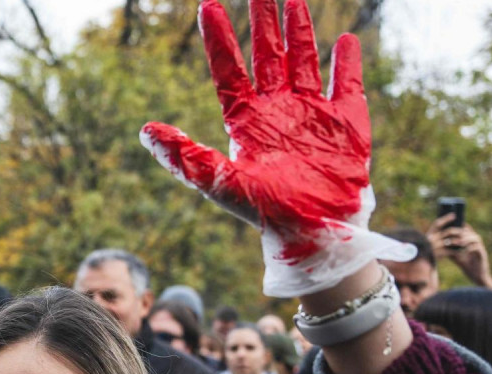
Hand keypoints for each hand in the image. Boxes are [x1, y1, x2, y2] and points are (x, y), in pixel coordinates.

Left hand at [140, 0, 413, 298]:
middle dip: (264, 20)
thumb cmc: (265, 213)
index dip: (219, 38)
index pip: (229, 70)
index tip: (208, 5)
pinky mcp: (347, 122)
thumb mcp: (220, 183)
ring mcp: (312, 113)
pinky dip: (347, 62)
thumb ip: (185, 156)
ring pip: (304, 60)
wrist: (314, 233)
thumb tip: (144, 130)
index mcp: (246, 121)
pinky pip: (347, 85)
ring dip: (300, 30)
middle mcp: (277, 111)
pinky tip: (346, 40)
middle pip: (267, 55)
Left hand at [428, 215, 491, 287]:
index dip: (457, 225)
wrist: (475, 274)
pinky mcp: (483, 254)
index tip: (446, 227)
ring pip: (475, 238)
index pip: (464, 228)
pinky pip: (477, 248)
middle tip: (449, 233)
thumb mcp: (453, 254)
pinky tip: (463, 250)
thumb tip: (436, 242)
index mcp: (469, 239)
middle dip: (459, 232)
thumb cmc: (464, 263)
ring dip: (465, 239)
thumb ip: (448, 247)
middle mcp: (476, 241)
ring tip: (456, 242)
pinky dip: (470, 248)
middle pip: (469, 231)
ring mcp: (480, 247)